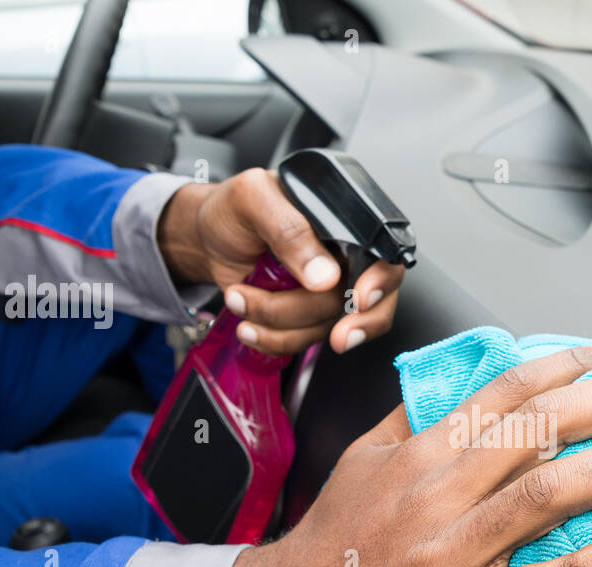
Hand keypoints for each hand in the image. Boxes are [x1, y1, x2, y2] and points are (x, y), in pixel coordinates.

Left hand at [157, 169, 404, 354]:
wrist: (206, 238)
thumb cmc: (232, 209)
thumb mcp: (253, 199)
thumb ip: (289, 230)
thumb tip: (325, 275)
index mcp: (345, 223)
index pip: (385, 255)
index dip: (382, 281)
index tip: (360, 299)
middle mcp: (344, 259)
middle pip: (367, 302)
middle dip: (348, 323)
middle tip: (335, 337)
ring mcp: (326, 292)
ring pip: (331, 326)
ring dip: (283, 324)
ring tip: (241, 300)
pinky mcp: (304, 317)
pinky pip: (305, 341)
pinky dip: (275, 340)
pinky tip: (249, 325)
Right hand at [213, 346, 591, 566]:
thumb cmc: (335, 537)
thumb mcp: (365, 457)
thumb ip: (417, 415)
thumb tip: (464, 378)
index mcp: (424, 452)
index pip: (509, 391)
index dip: (573, 366)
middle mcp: (440, 492)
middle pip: (541, 430)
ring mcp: (449, 554)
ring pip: (544, 496)